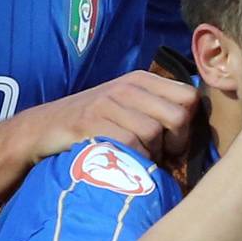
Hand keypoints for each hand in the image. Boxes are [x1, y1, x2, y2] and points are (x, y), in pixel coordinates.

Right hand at [22, 72, 199, 165]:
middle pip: (178, 117)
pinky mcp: (92, 122)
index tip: (176, 140)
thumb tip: (197, 128)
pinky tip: (124, 160)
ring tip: (139, 158)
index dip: (191, 123)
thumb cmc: (94, 123)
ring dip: (151, 154)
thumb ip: (158, 110)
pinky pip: (130, 145)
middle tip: (163, 155)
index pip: (189, 96)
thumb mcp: (128, 107)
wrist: (44, 128)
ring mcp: (108, 103)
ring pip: (154, 133)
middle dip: (176, 143)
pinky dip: (132, 159)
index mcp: (141, 80)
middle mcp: (127, 87)